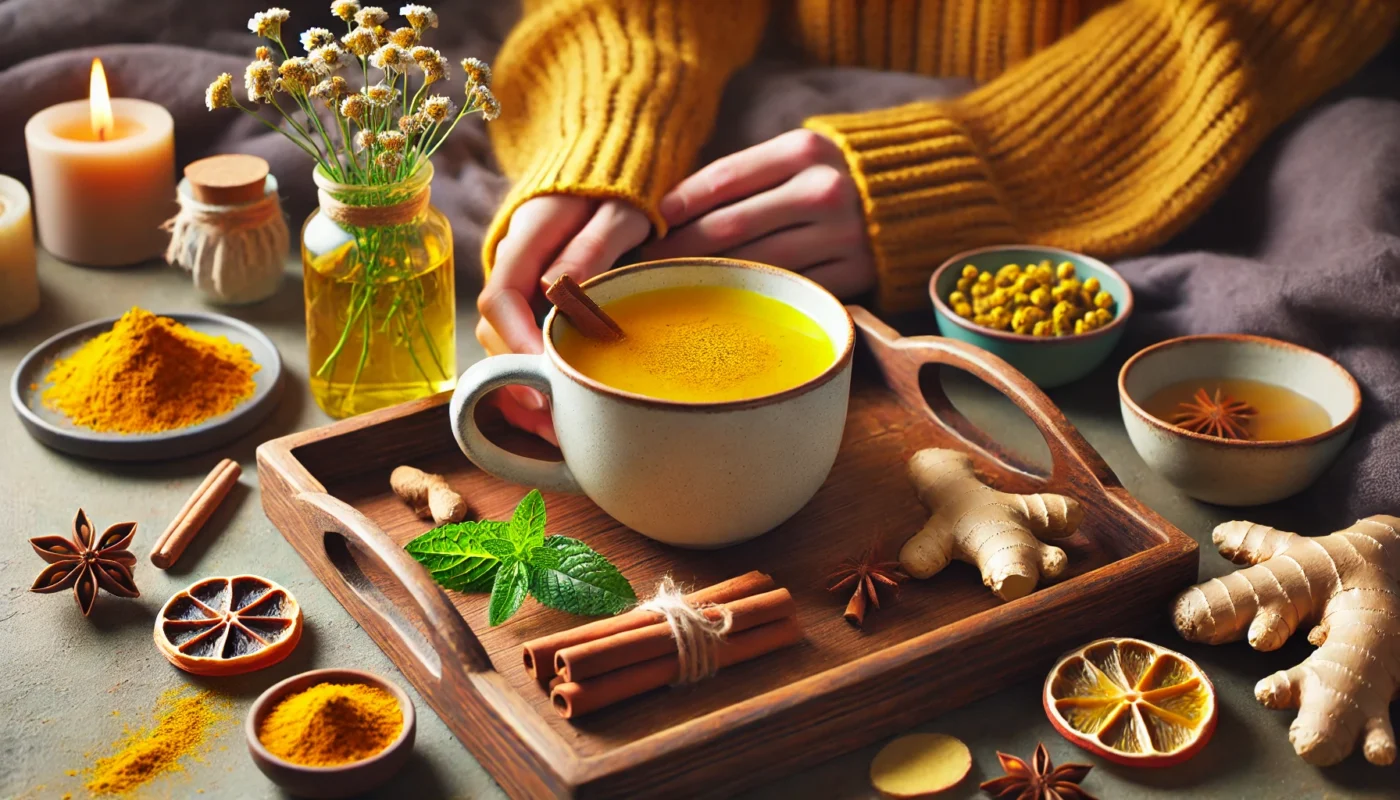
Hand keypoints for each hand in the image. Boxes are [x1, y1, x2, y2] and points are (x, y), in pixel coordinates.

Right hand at [476, 195, 650, 442]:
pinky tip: (561, 416)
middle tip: (558, 421)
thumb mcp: (618, 209)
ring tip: (559, 433)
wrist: (613, 159)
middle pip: (495, 334)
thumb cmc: (622, 184)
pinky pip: (522, 348)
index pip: (499, 298)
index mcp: (525, 238)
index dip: (518, 342)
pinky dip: (535, 383)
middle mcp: (512, 266)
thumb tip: (555, 290)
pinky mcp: (535, 304)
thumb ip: (591, 245)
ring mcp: (520, 286)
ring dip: (524, 392)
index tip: (545, 376)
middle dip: (520, 381)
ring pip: (504, 348)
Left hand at [641, 129, 874, 297]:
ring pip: (754, 262)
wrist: (922, 197)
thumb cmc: (840, 176)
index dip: (681, 203)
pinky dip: (754, 296)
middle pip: (730, 226)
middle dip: (681, 247)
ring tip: (677, 283)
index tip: (651, 222)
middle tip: (648, 262)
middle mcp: (822, 190)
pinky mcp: (854, 273)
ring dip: (709, 275)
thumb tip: (676, 210)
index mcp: (804, 151)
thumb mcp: (802, 157)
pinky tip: (727, 300)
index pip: (725, 178)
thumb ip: (749, 175)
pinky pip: (789, 288)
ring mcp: (840, 235)